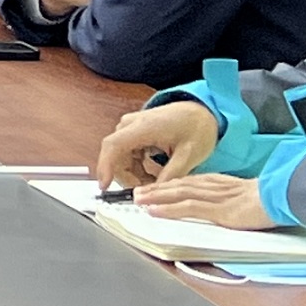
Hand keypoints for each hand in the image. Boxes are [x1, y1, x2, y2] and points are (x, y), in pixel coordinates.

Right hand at [95, 100, 219, 190]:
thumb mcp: (190, 155)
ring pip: (122, 158)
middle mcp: (130, 125)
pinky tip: (158, 171)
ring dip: (136, 173)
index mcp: (143, 127)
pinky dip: (140, 167)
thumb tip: (156, 194)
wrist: (200, 111)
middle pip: (116, 156)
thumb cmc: (197, 127)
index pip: (113, 145)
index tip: (104, 186)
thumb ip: (172, 175)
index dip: (105, 166)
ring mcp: (131, 127)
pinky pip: (129, 155)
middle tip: (149, 191)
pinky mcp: (134, 132)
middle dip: (128, 177)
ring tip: (160, 180)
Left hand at [136, 172, 274, 229]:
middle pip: (176, 185)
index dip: (167, 186)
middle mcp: (210, 186)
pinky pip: (187, 208)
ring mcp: (213, 197)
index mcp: (216, 182)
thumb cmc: (268, 197)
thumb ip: (227, 197)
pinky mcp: (218, 209)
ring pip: (176, 194)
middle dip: (154, 190)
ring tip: (138, 200)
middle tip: (136, 193)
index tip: (152, 189)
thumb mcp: (242, 194)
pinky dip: (168, 209)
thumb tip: (221, 205)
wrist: (282, 195)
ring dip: (155, 197)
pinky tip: (154, 211)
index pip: (186, 182)